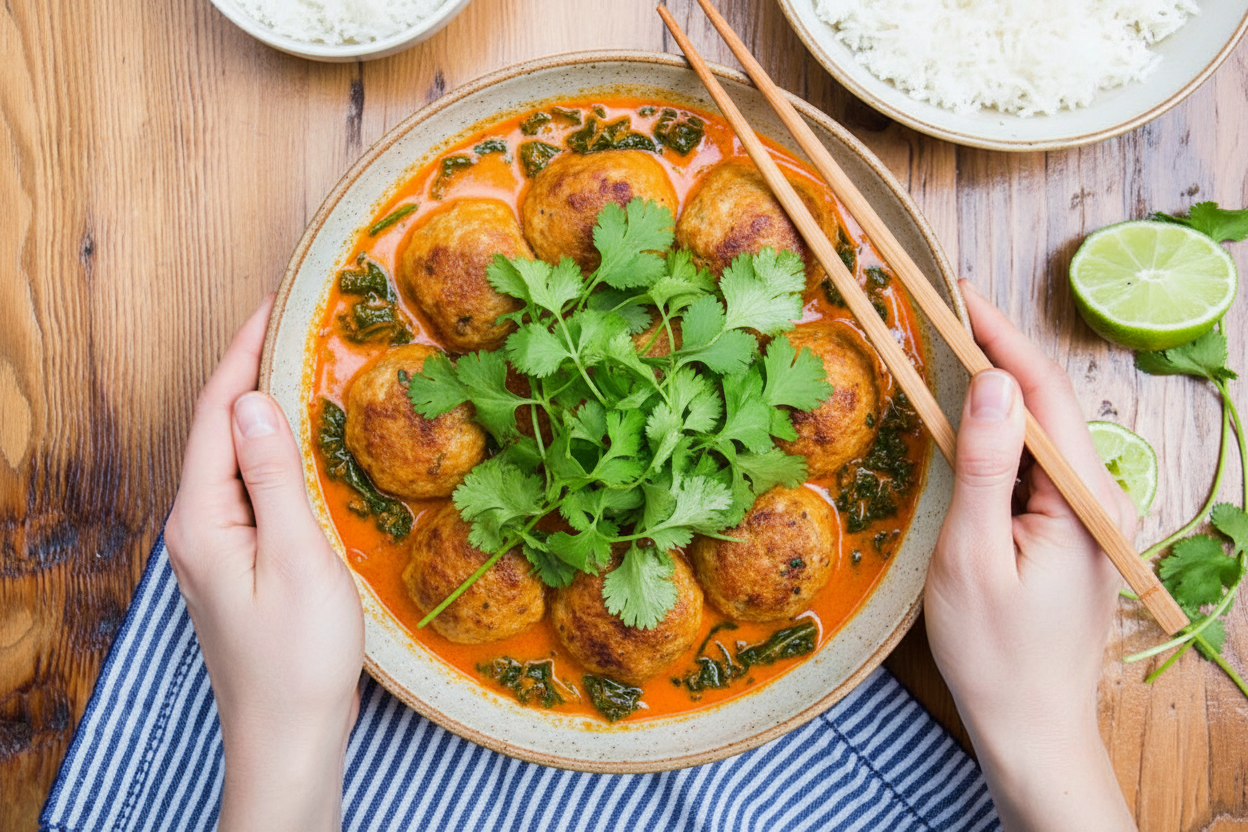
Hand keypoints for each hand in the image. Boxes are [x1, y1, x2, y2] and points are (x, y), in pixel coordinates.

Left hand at [166, 296, 362, 831]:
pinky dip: (273, 452)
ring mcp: (214, 548)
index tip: (275, 303)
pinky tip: (303, 445)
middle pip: (216, 429)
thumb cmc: (299, 658)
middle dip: (250, 371)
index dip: (242, 353)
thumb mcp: (298, 558)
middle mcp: (196, 526)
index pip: (213, 414)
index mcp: (202, 518)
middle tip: (297, 325)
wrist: (289, 739)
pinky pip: (249, 488)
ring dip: (262, 410)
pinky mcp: (237, 565)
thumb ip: (273, 476)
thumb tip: (252, 402)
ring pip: (233, 459)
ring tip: (304, 368)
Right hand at [925, 281, 1136, 831]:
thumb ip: (985, 466)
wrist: (1031, 730)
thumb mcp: (974, 555)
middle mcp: (1095, 498)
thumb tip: (992, 382)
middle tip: (938, 312)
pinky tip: (962, 424)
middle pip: (1046, 405)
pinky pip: (1030, 467)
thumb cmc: (994, 652)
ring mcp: (1084, 517)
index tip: (957, 291)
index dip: (1001, 335)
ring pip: (1037, 434)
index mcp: (1081, 498)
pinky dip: (995, 435)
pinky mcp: (1066, 534)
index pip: (1044, 393)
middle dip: (995, 351)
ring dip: (993, 391)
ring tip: (942, 353)